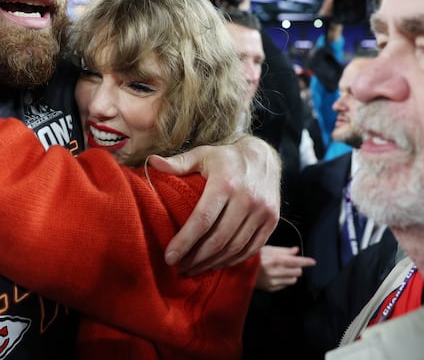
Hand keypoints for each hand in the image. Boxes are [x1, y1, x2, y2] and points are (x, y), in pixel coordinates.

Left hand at [151, 135, 280, 274]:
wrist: (264, 157)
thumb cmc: (226, 158)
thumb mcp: (202, 155)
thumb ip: (178, 163)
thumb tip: (152, 162)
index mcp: (225, 183)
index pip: (202, 220)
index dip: (184, 242)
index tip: (169, 257)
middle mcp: (247, 199)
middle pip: (218, 239)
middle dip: (196, 258)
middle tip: (180, 268)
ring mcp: (262, 211)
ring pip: (235, 247)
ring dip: (213, 262)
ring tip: (194, 269)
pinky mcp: (272, 221)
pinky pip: (252, 248)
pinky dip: (233, 260)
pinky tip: (217, 263)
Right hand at [256, 245, 315, 291]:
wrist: (240, 270)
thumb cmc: (253, 257)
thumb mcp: (267, 249)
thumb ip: (283, 250)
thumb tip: (296, 250)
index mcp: (274, 260)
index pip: (296, 261)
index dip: (306, 261)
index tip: (313, 262)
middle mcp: (275, 272)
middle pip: (297, 272)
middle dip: (297, 267)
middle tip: (292, 263)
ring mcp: (273, 282)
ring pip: (293, 280)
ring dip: (291, 274)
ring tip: (283, 270)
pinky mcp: (270, 288)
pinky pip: (285, 285)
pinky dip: (284, 280)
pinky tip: (277, 275)